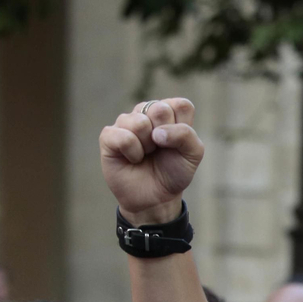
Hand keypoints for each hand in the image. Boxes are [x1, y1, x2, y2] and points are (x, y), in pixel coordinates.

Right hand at [98, 98, 203, 226]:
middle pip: (159, 108)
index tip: (178, 143)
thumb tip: (157, 132)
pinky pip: (123, 137)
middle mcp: (146, 112)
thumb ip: (186, 135)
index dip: (182, 127)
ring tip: (146, 154)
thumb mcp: (193, 154)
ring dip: (148, 146)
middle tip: (160, 148)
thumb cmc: (174, 171)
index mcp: (169, 112)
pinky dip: (133, 153)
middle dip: (165, 136)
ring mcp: (126, 122)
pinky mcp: (109, 135)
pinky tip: (133, 159)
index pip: (181, 105)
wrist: (156, 197)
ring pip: (139, 122)